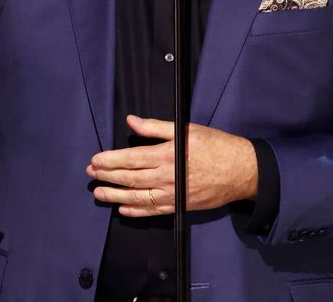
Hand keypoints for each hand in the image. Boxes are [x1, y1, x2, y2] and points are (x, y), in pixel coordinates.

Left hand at [85, 115, 257, 216]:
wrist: (240, 171)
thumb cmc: (216, 146)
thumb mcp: (186, 129)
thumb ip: (156, 127)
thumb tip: (132, 121)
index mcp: (167, 155)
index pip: (130, 159)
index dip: (110, 160)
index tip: (96, 160)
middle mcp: (166, 177)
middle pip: (130, 178)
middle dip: (107, 176)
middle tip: (91, 174)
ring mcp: (172, 194)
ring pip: (137, 197)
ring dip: (115, 196)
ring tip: (99, 193)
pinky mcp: (179, 206)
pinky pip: (152, 211)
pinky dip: (136, 212)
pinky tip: (123, 210)